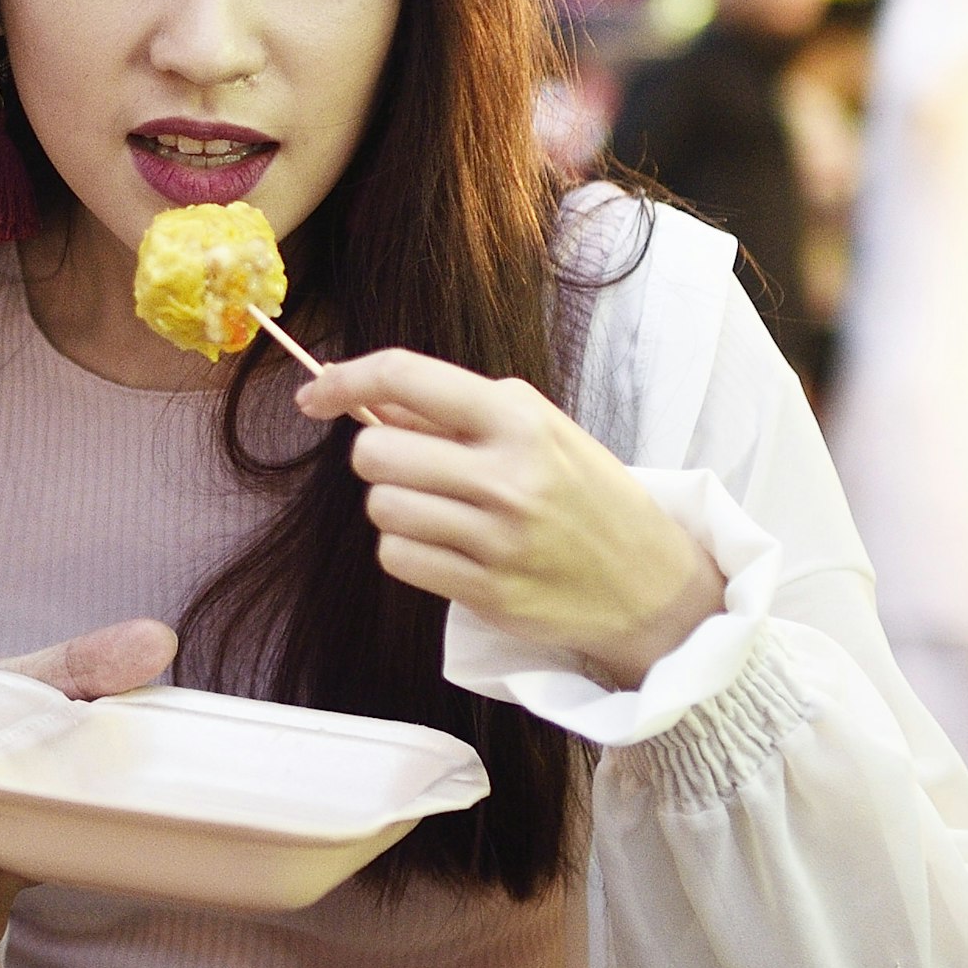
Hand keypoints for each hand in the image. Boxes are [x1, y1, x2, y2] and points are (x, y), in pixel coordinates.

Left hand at [299, 351, 720, 684]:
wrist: (652, 584)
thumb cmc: (588, 497)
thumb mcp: (541, 431)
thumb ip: (458, 413)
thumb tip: (367, 400)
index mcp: (519, 418)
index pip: (405, 376)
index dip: (344, 380)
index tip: (315, 395)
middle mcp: (506, 474)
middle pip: (374, 452)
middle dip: (379, 458)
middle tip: (415, 468)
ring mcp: (496, 537)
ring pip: (381, 507)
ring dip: (396, 508)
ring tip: (443, 512)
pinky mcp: (486, 591)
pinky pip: (398, 558)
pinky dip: (408, 551)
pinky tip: (447, 548)